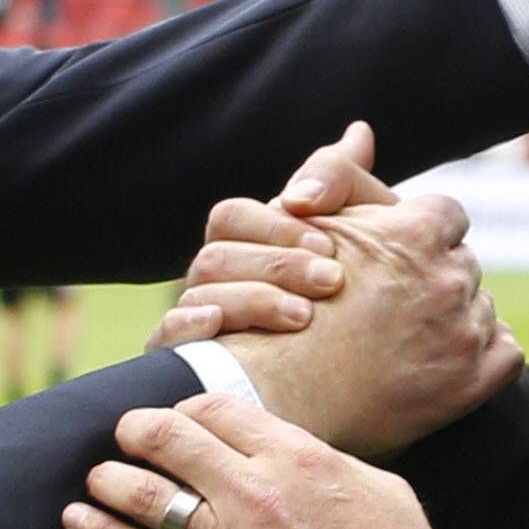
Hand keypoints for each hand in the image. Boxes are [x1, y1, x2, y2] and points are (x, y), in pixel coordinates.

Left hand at [61, 394, 439, 528]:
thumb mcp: (376, 488)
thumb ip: (323, 464)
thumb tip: (295, 454)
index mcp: (295, 457)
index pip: (216, 409)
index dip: (189, 409)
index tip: (181, 420)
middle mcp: (252, 491)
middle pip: (169, 438)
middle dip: (138, 430)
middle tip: (126, 434)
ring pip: (144, 494)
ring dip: (111, 478)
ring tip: (97, 476)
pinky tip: (77, 519)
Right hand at [145, 120, 394, 350]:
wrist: (357, 395)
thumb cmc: (356, 313)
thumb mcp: (363, 249)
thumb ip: (348, 191)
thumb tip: (358, 133)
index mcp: (246, 250)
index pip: (234, 218)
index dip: (276, 226)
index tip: (331, 246)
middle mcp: (216, 283)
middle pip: (217, 254)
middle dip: (277, 264)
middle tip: (334, 281)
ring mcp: (198, 323)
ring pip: (199, 292)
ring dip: (251, 297)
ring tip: (304, 315)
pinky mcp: (185, 367)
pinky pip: (165, 338)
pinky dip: (188, 327)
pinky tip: (220, 327)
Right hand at [212, 194, 519, 457]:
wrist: (275, 396)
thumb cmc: (280, 305)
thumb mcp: (305, 228)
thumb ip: (337, 175)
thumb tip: (362, 133)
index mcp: (415, 232)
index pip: (446, 215)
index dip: (419, 236)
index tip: (394, 260)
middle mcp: (448, 278)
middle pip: (462, 264)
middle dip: (434, 280)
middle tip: (392, 307)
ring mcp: (463, 333)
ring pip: (482, 309)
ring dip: (454, 320)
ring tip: (404, 342)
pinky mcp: (471, 383)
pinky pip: (507, 353)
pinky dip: (484, 357)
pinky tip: (442, 366)